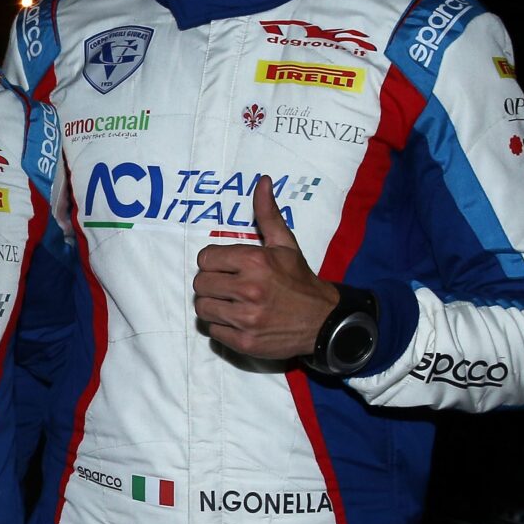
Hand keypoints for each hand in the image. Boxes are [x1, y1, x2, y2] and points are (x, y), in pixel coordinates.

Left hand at [192, 177, 340, 358]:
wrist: (323, 321)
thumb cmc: (299, 280)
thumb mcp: (285, 245)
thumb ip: (268, 214)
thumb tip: (262, 181)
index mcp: (255, 262)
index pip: (205, 258)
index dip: (214, 263)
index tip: (228, 268)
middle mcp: (249, 289)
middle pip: (200, 284)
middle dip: (212, 284)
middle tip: (229, 286)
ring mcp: (246, 318)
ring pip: (203, 308)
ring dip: (214, 306)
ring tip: (232, 303)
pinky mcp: (245, 342)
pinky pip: (213, 331)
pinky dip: (222, 326)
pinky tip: (239, 320)